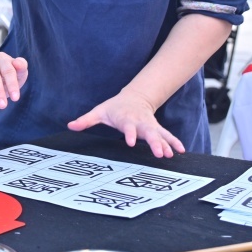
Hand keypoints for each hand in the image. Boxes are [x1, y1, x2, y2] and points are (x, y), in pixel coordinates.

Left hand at [67, 89, 185, 157]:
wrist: (134, 97)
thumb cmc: (114, 108)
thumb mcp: (99, 112)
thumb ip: (86, 120)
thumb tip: (70, 126)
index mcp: (126, 119)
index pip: (128, 127)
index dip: (129, 134)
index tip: (131, 143)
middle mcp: (140, 123)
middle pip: (148, 132)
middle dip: (154, 142)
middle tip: (160, 154)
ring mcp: (150, 126)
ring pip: (160, 135)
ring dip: (166, 144)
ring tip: (171, 154)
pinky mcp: (157, 129)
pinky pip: (167, 135)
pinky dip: (174, 142)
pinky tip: (181, 151)